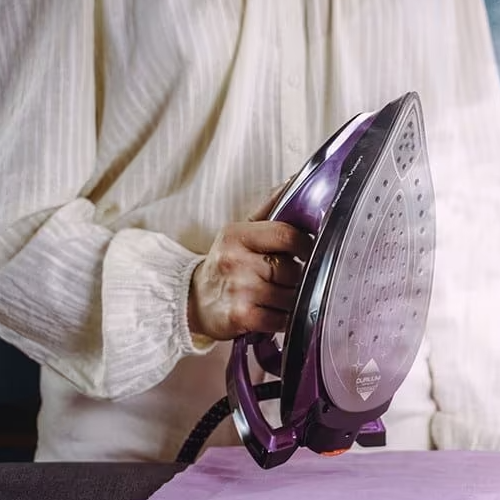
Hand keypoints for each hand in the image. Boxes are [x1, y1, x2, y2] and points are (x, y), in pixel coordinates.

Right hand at [187, 184, 312, 340]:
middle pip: (292, 269)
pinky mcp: (241, 318)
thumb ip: (270, 208)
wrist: (193, 301)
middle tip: (288, 278)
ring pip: (291, 296)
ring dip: (294, 299)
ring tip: (279, 296)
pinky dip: (285, 318)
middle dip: (298, 276)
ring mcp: (239, 291)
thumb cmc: (226, 263)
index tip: (307, 251)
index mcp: (237, 235)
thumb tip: (295, 180)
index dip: (306, 245)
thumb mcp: (241, 231)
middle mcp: (236, 262)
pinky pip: (282, 319)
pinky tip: (275, 313)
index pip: (287, 235)